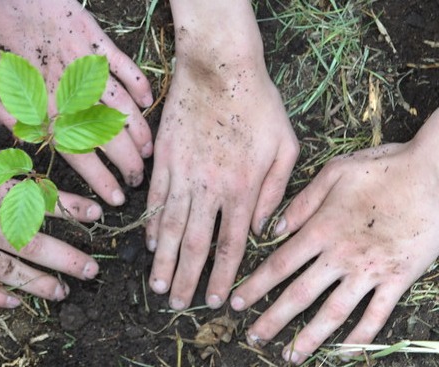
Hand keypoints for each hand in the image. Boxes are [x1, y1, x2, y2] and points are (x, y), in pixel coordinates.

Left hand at [0, 0, 153, 204]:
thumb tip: (25, 143)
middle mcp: (67, 90)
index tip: (114, 198)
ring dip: (139, 131)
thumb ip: (5, 113)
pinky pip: (124, 64)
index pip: (78, 154)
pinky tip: (148, 101)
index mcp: (39, 106)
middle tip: (137, 181)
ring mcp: (84, 62)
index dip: (100, 180)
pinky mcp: (92, 35)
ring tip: (148, 152)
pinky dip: (139, 83)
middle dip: (127, 164)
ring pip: (122, 105)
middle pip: (107, 135)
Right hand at [0, 131, 102, 306]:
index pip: (35, 197)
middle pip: (29, 241)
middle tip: (91, 271)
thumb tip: (16, 161)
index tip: (96, 215)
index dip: (68, 207)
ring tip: (62, 294)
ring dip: (36, 283)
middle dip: (65, 257)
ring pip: (5, 269)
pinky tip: (13, 304)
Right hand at [146, 51, 299, 309]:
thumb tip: (263, 227)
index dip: (223, 275)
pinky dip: (153, 224)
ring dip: (165, 260)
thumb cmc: (260, 103)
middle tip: (179, 304)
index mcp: (244, 187)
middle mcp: (211, 187)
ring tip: (158, 285)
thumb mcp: (286, 146)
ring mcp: (184, 173)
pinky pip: (157, 199)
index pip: (231, 243)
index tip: (217, 299)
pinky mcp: (165, 158)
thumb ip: (276, 191)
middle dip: (188, 278)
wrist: (220, 67)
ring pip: (172, 226)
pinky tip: (152, 243)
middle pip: (197, 244)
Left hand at [229, 142, 438, 362]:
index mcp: (322, 228)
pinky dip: (360, 337)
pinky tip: (345, 352)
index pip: (278, 264)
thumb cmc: (387, 165)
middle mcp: (341, 255)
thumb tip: (274, 228)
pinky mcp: (399, 279)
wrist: (438, 174)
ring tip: (291, 356)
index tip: (238, 303)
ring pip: (332, 312)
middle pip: (298, 294)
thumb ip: (302, 202)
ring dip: (309, 337)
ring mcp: (370, 270)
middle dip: (272, 319)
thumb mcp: (336, 171)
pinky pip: (376, 315)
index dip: (255, 287)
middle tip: (253, 337)